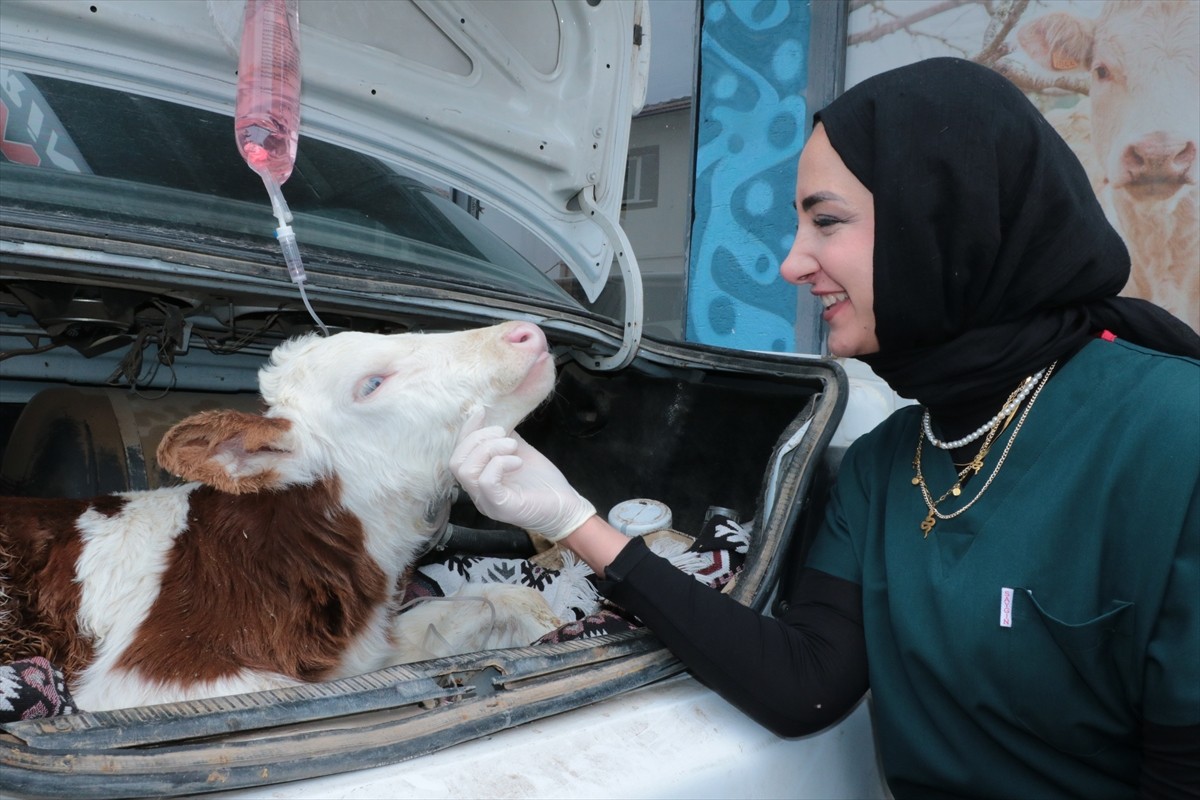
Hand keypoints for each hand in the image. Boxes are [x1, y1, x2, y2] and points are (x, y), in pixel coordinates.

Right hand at [450, 411, 595, 541]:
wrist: (566, 507)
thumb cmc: (544, 483)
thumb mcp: (519, 453)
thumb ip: (503, 439)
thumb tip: (496, 418)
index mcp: (479, 479)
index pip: (459, 454)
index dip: (467, 430)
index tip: (481, 412)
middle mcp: (478, 493)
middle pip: (456, 461)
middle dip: (477, 439)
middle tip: (504, 434)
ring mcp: (486, 502)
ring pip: (466, 470)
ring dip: (489, 449)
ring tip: (512, 446)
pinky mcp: (500, 507)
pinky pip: (485, 481)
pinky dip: (499, 463)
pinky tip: (517, 461)